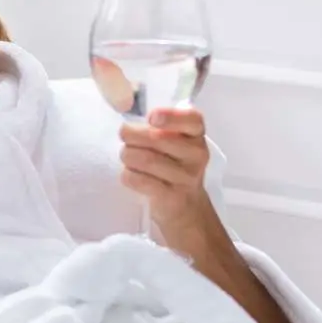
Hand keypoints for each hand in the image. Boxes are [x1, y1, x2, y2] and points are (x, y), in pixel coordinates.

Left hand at [119, 107, 213, 232]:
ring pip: (145, 159)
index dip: (170, 116)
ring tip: (127, 157)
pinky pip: (139, 180)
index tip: (151, 118)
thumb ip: (159, 129)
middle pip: (157, 139)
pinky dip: (128, 175)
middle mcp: (196, 155)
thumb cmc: (173, 165)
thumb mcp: (175, 142)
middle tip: (125, 138)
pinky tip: (130, 174)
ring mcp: (186, 178)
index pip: (192, 119)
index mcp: (196, 135)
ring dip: (127, 156)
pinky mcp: (172, 197)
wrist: (187, 206)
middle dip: (132, 136)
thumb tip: (127, 127)